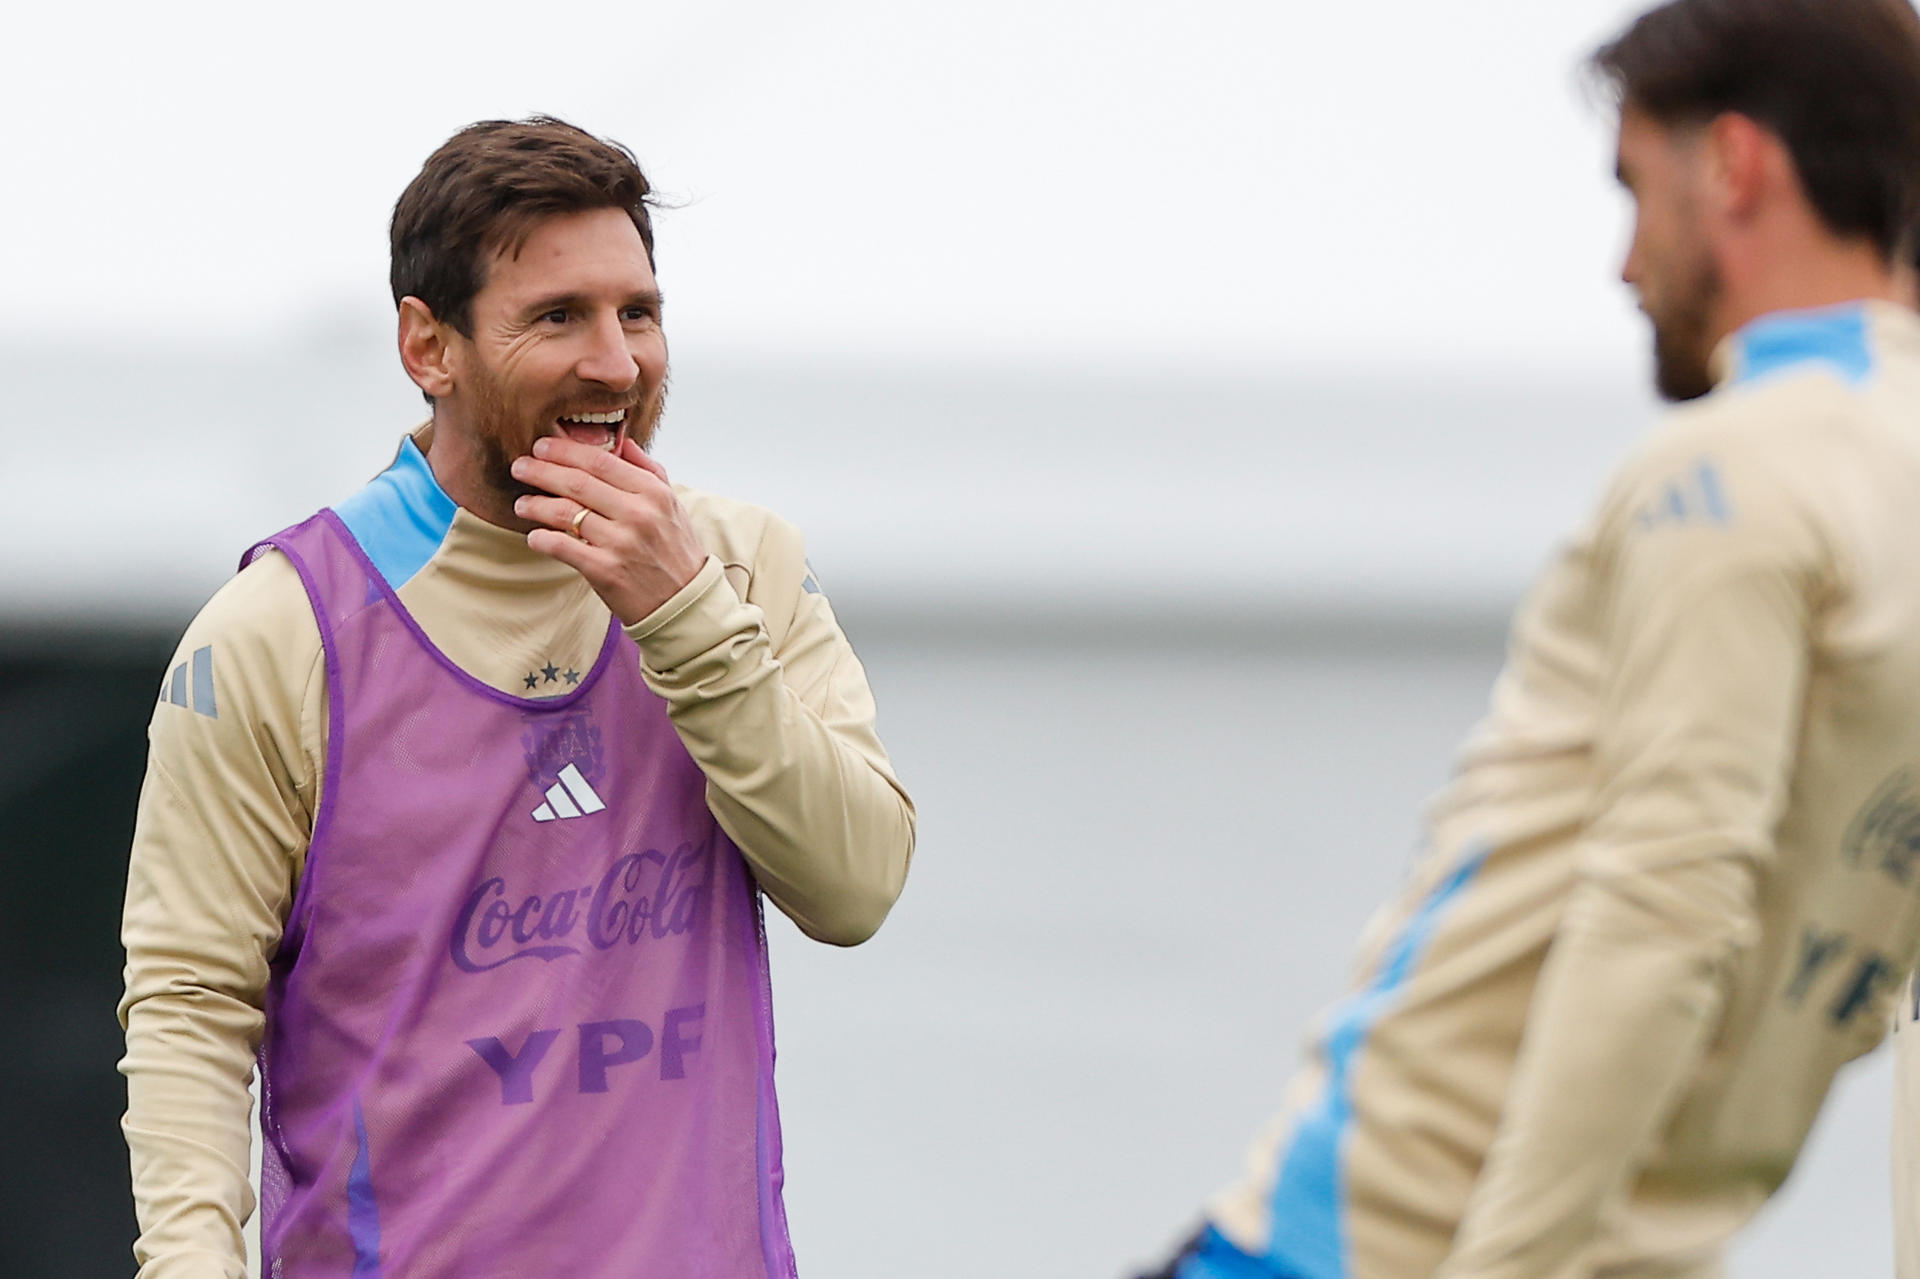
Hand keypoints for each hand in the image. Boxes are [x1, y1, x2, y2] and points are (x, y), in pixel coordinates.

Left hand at [511, 436, 708, 625]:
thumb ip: (648, 470)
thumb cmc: (675, 551)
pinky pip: (562, 547)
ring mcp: (621, 543)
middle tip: (519, 467)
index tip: (542, 447)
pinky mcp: (606, 571)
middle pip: (577, 482)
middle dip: (541, 470)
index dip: (565, 451)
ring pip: (564, 512)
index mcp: (653, 493)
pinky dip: (542, 539)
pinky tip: (534, 536)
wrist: (684, 602)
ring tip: (521, 504)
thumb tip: (623, 443)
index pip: (600, 461)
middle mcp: (638, 514)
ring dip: (535, 504)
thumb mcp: (672, 505)